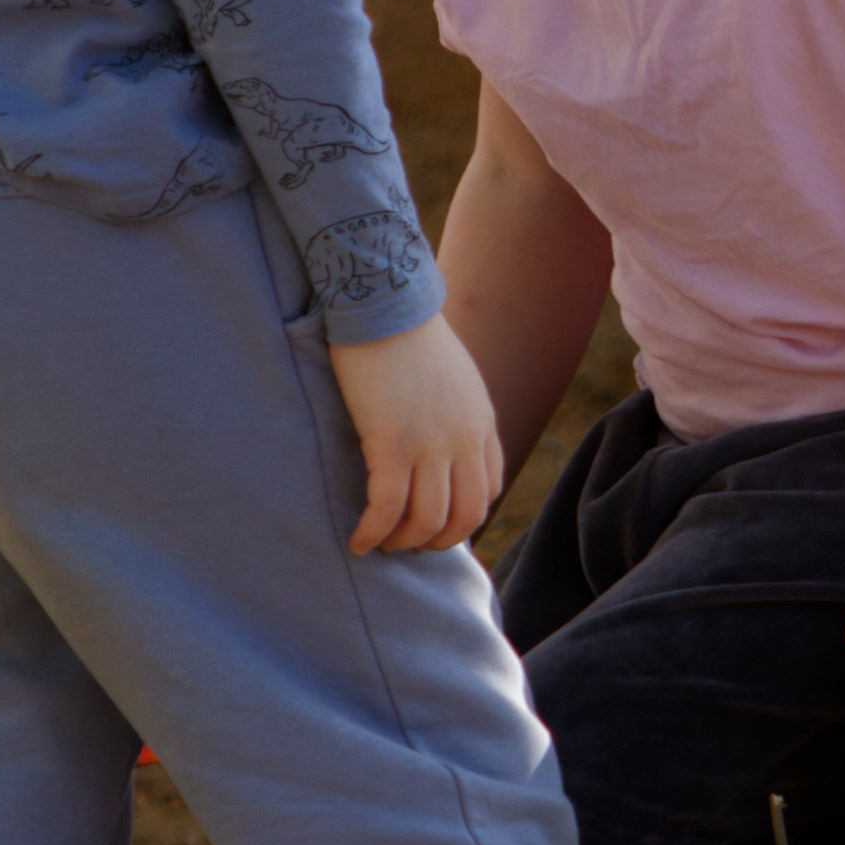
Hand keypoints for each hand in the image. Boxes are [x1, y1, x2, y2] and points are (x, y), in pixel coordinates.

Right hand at [329, 316, 503, 554]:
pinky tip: (358, 542)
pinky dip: (374, 533)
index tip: (435, 522)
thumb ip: (453, 407)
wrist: (383, 300)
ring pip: (427, 521)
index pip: (487, 489)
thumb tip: (434, 431)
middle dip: (437, 540)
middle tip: (408, 543)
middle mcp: (464, 439)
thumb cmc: (404, 328)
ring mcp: (431, 445)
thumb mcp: (450, 372)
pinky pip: (387, 509)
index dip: (462, 515)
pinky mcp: (391, 445)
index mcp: (480, 420)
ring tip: (381, 544)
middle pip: (464, 515)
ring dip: (403, 542)